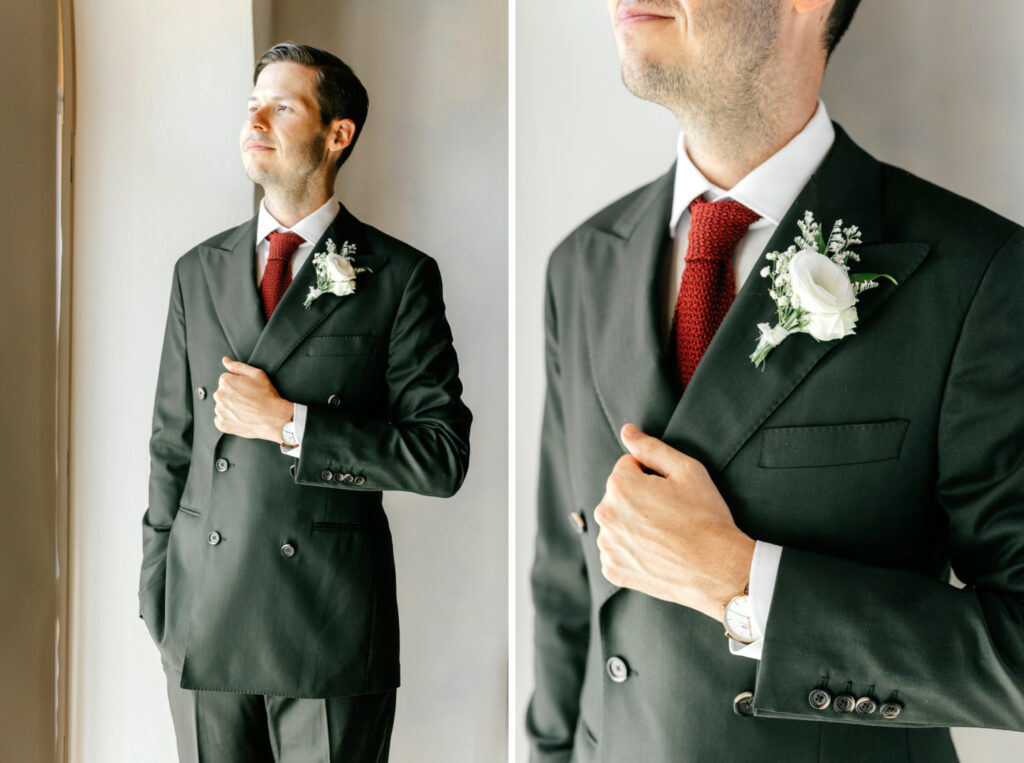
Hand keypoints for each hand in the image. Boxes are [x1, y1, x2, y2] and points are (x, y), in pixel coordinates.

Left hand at [213, 356, 292, 442]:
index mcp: (226, 381)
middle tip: (248, 400)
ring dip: (230, 408)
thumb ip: (238, 366)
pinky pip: (220, 421)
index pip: (226, 380)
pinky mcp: (222, 424)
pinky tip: (241, 418)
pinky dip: (228, 420)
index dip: (238, 385)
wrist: (274, 417)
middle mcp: (219, 395)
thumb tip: (225, 361)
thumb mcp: (257, 374)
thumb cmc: (267, 396)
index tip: (247, 390)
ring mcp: (220, 411)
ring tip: (246, 410)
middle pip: (222, 393)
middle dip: (232, 396)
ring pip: (221, 407)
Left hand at [593, 423, 755, 620]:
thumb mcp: (687, 470)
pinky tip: (657, 553)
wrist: (718, 570)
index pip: (628, 467)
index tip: (672, 493)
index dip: (654, 476)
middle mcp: (605, 514)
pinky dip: (633, 551)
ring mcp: (607, 545)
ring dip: (634, 524)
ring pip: (617, 522)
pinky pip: (618, 550)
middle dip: (639, 499)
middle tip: (671, 515)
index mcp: (620, 485)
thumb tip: (626, 431)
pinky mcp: (612, 569)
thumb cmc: (706, 517)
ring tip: (665, 535)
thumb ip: (651, 447)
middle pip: (619, 495)